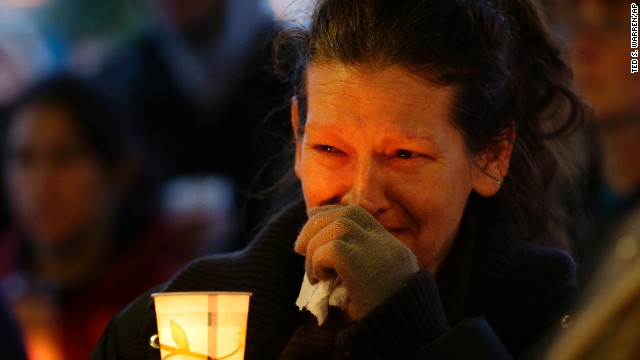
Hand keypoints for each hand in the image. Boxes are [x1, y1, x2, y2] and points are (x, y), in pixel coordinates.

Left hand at [295, 205, 418, 318]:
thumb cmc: (384, 317)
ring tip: (314, 274)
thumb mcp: (377, 284)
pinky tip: (320, 280)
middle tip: (299, 248)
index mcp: (389, 246)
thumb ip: (359, 265)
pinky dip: (317, 262)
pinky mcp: (361, 262)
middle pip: (345, 214)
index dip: (329, 214)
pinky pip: (329, 249)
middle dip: (316, 226)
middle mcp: (385, 243)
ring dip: (314, 248)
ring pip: (336, 226)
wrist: (404, 333)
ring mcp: (375, 249)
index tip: (311, 224)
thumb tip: (319, 254)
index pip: (356, 214)